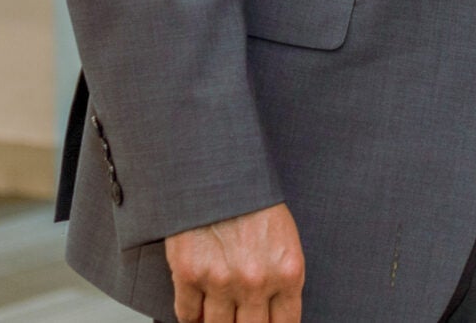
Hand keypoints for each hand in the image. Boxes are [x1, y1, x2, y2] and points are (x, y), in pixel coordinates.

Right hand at [164, 203, 303, 322]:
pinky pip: (188, 315)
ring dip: (216, 322)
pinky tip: (196, 309)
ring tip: (216, 314)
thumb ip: (281, 277)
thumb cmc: (252, 199)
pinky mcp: (189, 274)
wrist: (217, 169)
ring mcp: (221, 281)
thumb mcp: (283, 238)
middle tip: (238, 318)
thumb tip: (274, 313)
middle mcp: (256, 282)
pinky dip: (191, 317)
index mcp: (287, 272)